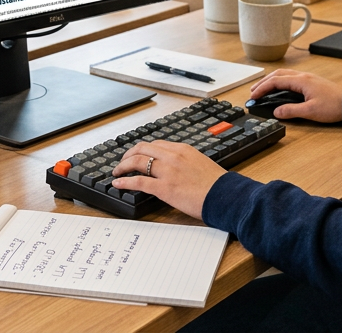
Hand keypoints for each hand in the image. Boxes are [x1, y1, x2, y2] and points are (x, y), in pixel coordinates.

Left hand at [112, 140, 226, 219]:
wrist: (225, 196)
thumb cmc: (217, 184)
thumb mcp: (200, 163)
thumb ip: (185, 162)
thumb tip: (176, 168)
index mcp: (182, 149)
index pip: (155, 144)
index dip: (141, 149)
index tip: (136, 154)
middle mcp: (173, 156)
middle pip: (142, 149)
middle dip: (128, 154)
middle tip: (122, 161)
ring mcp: (167, 171)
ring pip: (137, 162)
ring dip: (123, 166)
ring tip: (117, 172)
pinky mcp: (164, 188)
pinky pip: (138, 182)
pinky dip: (125, 182)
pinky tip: (118, 184)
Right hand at [249, 69, 341, 122]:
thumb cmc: (333, 106)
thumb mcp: (310, 111)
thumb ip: (291, 111)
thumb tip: (276, 112)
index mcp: (301, 81)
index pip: (276, 81)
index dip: (262, 88)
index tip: (253, 96)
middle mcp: (303, 76)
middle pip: (278, 74)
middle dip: (264, 82)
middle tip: (254, 91)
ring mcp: (307, 78)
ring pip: (284, 74)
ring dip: (271, 80)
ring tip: (263, 89)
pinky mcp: (311, 82)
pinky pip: (291, 77)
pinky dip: (280, 81)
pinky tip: (280, 88)